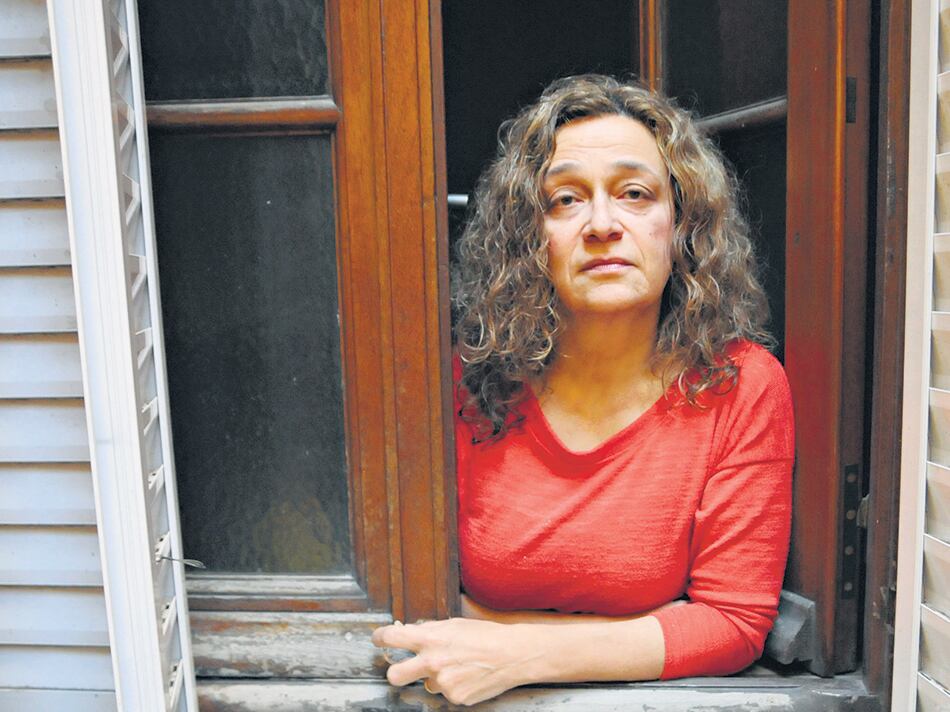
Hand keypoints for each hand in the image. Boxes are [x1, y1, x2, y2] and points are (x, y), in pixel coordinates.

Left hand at [372, 617, 541, 705]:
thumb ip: (430, 631)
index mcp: (430, 639)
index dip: (380, 637)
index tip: (378, 639)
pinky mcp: (455, 698)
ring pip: (426, 684)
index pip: (392, 638)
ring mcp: (443, 683)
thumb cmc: (485, 635)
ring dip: (436, 678)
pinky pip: (445, 694)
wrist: (512, 654)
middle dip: (394, 672)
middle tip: (401, 669)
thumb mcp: (453, 625)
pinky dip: (453, 687)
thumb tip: (411, 634)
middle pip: (394, 675)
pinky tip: (466, 676)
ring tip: (457, 668)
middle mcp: (432, 662)